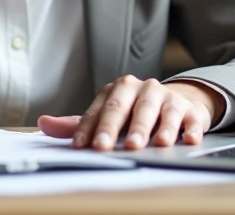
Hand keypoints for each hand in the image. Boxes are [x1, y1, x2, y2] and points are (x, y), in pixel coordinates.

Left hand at [38, 76, 224, 150]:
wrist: (177, 102)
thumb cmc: (134, 112)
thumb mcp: (107, 115)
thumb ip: (78, 123)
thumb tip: (43, 124)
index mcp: (118, 90)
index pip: (100, 109)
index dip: (90, 128)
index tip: (83, 146)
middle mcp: (142, 89)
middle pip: (127, 108)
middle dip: (118, 128)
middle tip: (109, 146)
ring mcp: (167, 97)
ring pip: (159, 111)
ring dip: (156, 128)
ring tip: (154, 144)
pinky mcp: (190, 109)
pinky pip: (190, 119)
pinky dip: (190, 129)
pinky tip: (188, 139)